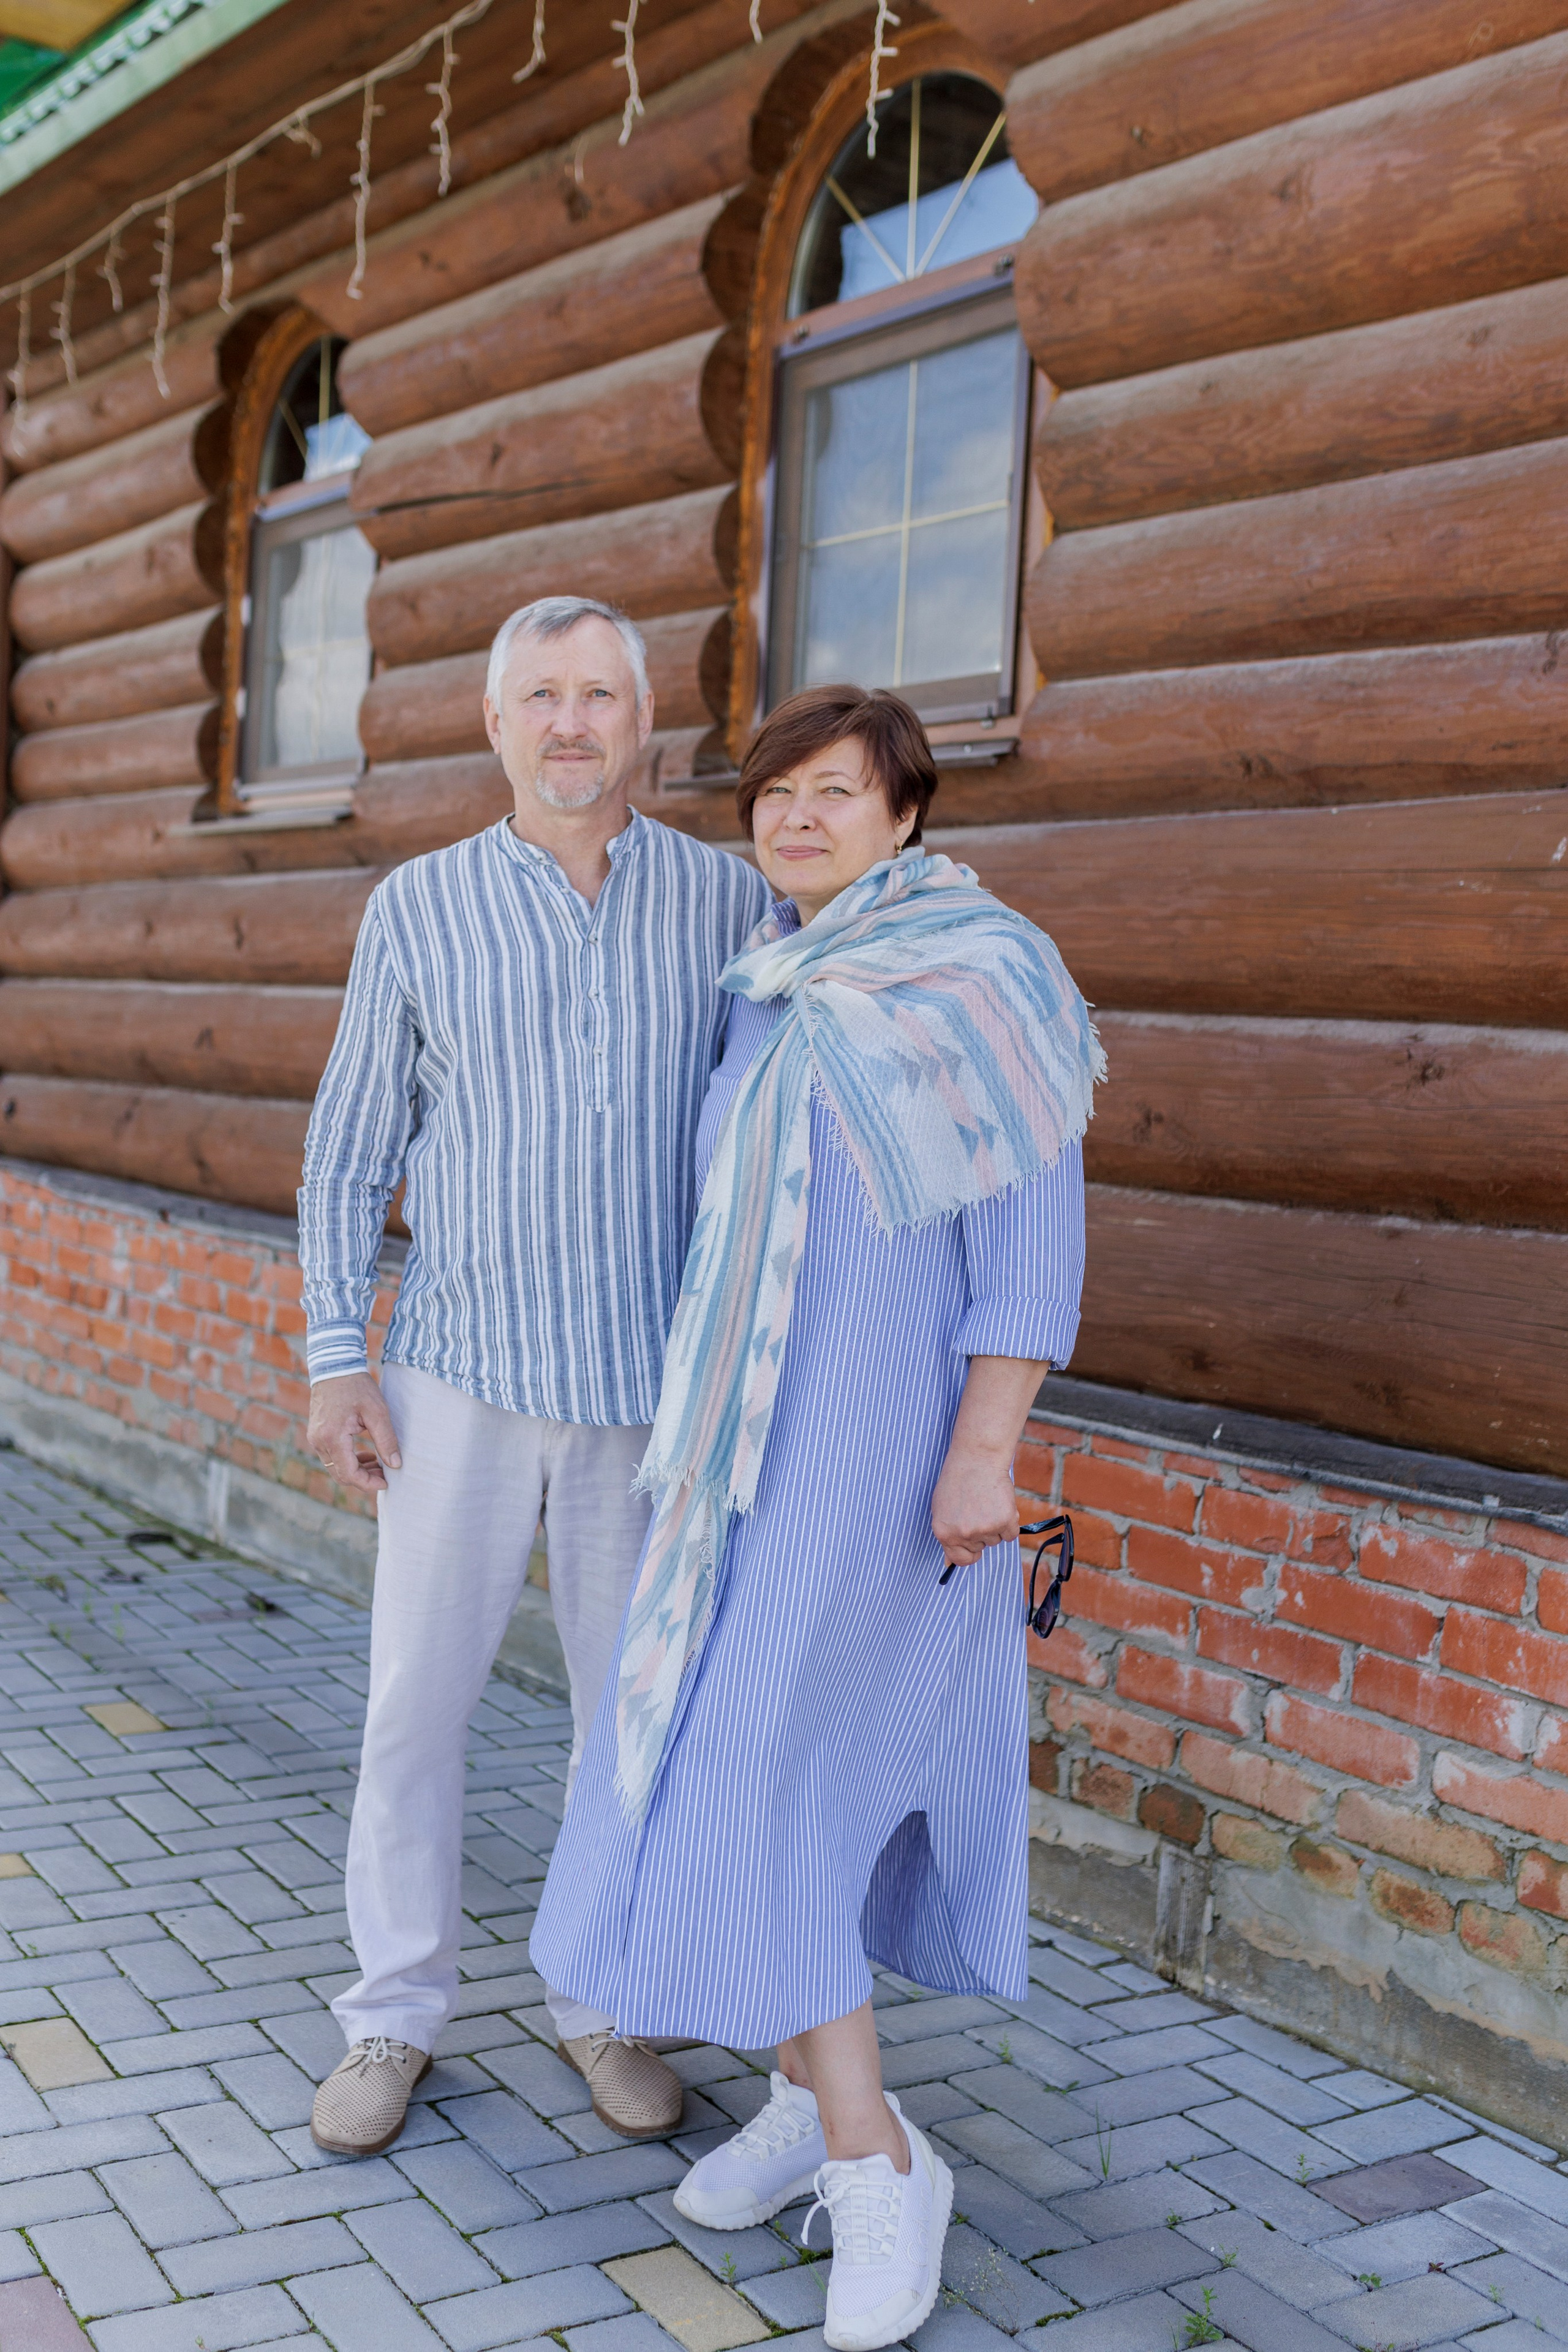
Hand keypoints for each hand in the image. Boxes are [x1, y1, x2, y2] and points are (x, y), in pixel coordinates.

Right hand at [307, 1371, 401, 1493]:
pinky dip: (348, 1460)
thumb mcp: (377, 1411)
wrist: (335, 1365)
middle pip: (340, 1474)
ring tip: (379, 1462)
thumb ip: (386, 1440)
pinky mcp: (317, 1433)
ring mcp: (315, 1437)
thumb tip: (396, 1465)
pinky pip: (332, 1456)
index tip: (386, 1482)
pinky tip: (366, 1453)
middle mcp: (319, 1440)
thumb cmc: (357, 1386)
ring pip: (335, 1467)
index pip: (349, 1474)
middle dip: (364, 1478)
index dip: (368, 1483)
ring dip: (357, 1469)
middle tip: (385, 1473)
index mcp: (332, 1436)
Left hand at [931, 1442, 1019, 1568]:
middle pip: (980, 1548)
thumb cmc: (958, 1481)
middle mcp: (963, 1534)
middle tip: (977, 1509)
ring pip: (996, 1540)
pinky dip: (1009, 1522)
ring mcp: (984, 1529)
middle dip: (981, 1533)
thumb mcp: (942, 1509)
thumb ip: (947, 1535)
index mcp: (944, 1533)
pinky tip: (999, 1504)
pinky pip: (1011, 1534)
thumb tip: (949, 1563)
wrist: (976, 1459)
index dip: (969, 1554)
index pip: (960, 1559)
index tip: (973, 1546)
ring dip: (995, 1525)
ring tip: (986, 1502)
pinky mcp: (1004, 1521)